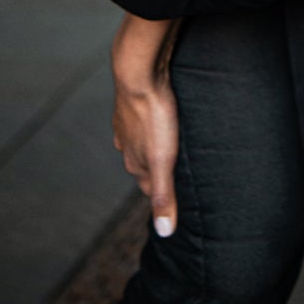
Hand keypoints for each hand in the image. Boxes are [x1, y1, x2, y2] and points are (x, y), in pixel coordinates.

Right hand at [111, 15, 182, 236]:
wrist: (138, 70)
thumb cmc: (153, 115)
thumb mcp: (163, 160)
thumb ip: (163, 195)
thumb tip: (165, 233)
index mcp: (134, 160)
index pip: (147, 187)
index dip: (162, 194)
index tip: (174, 200)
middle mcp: (126, 143)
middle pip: (143, 164)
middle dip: (157, 170)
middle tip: (177, 172)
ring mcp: (126, 120)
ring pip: (141, 140)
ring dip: (154, 144)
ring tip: (171, 146)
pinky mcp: (133, 99)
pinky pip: (143, 116)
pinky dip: (152, 121)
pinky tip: (162, 116)